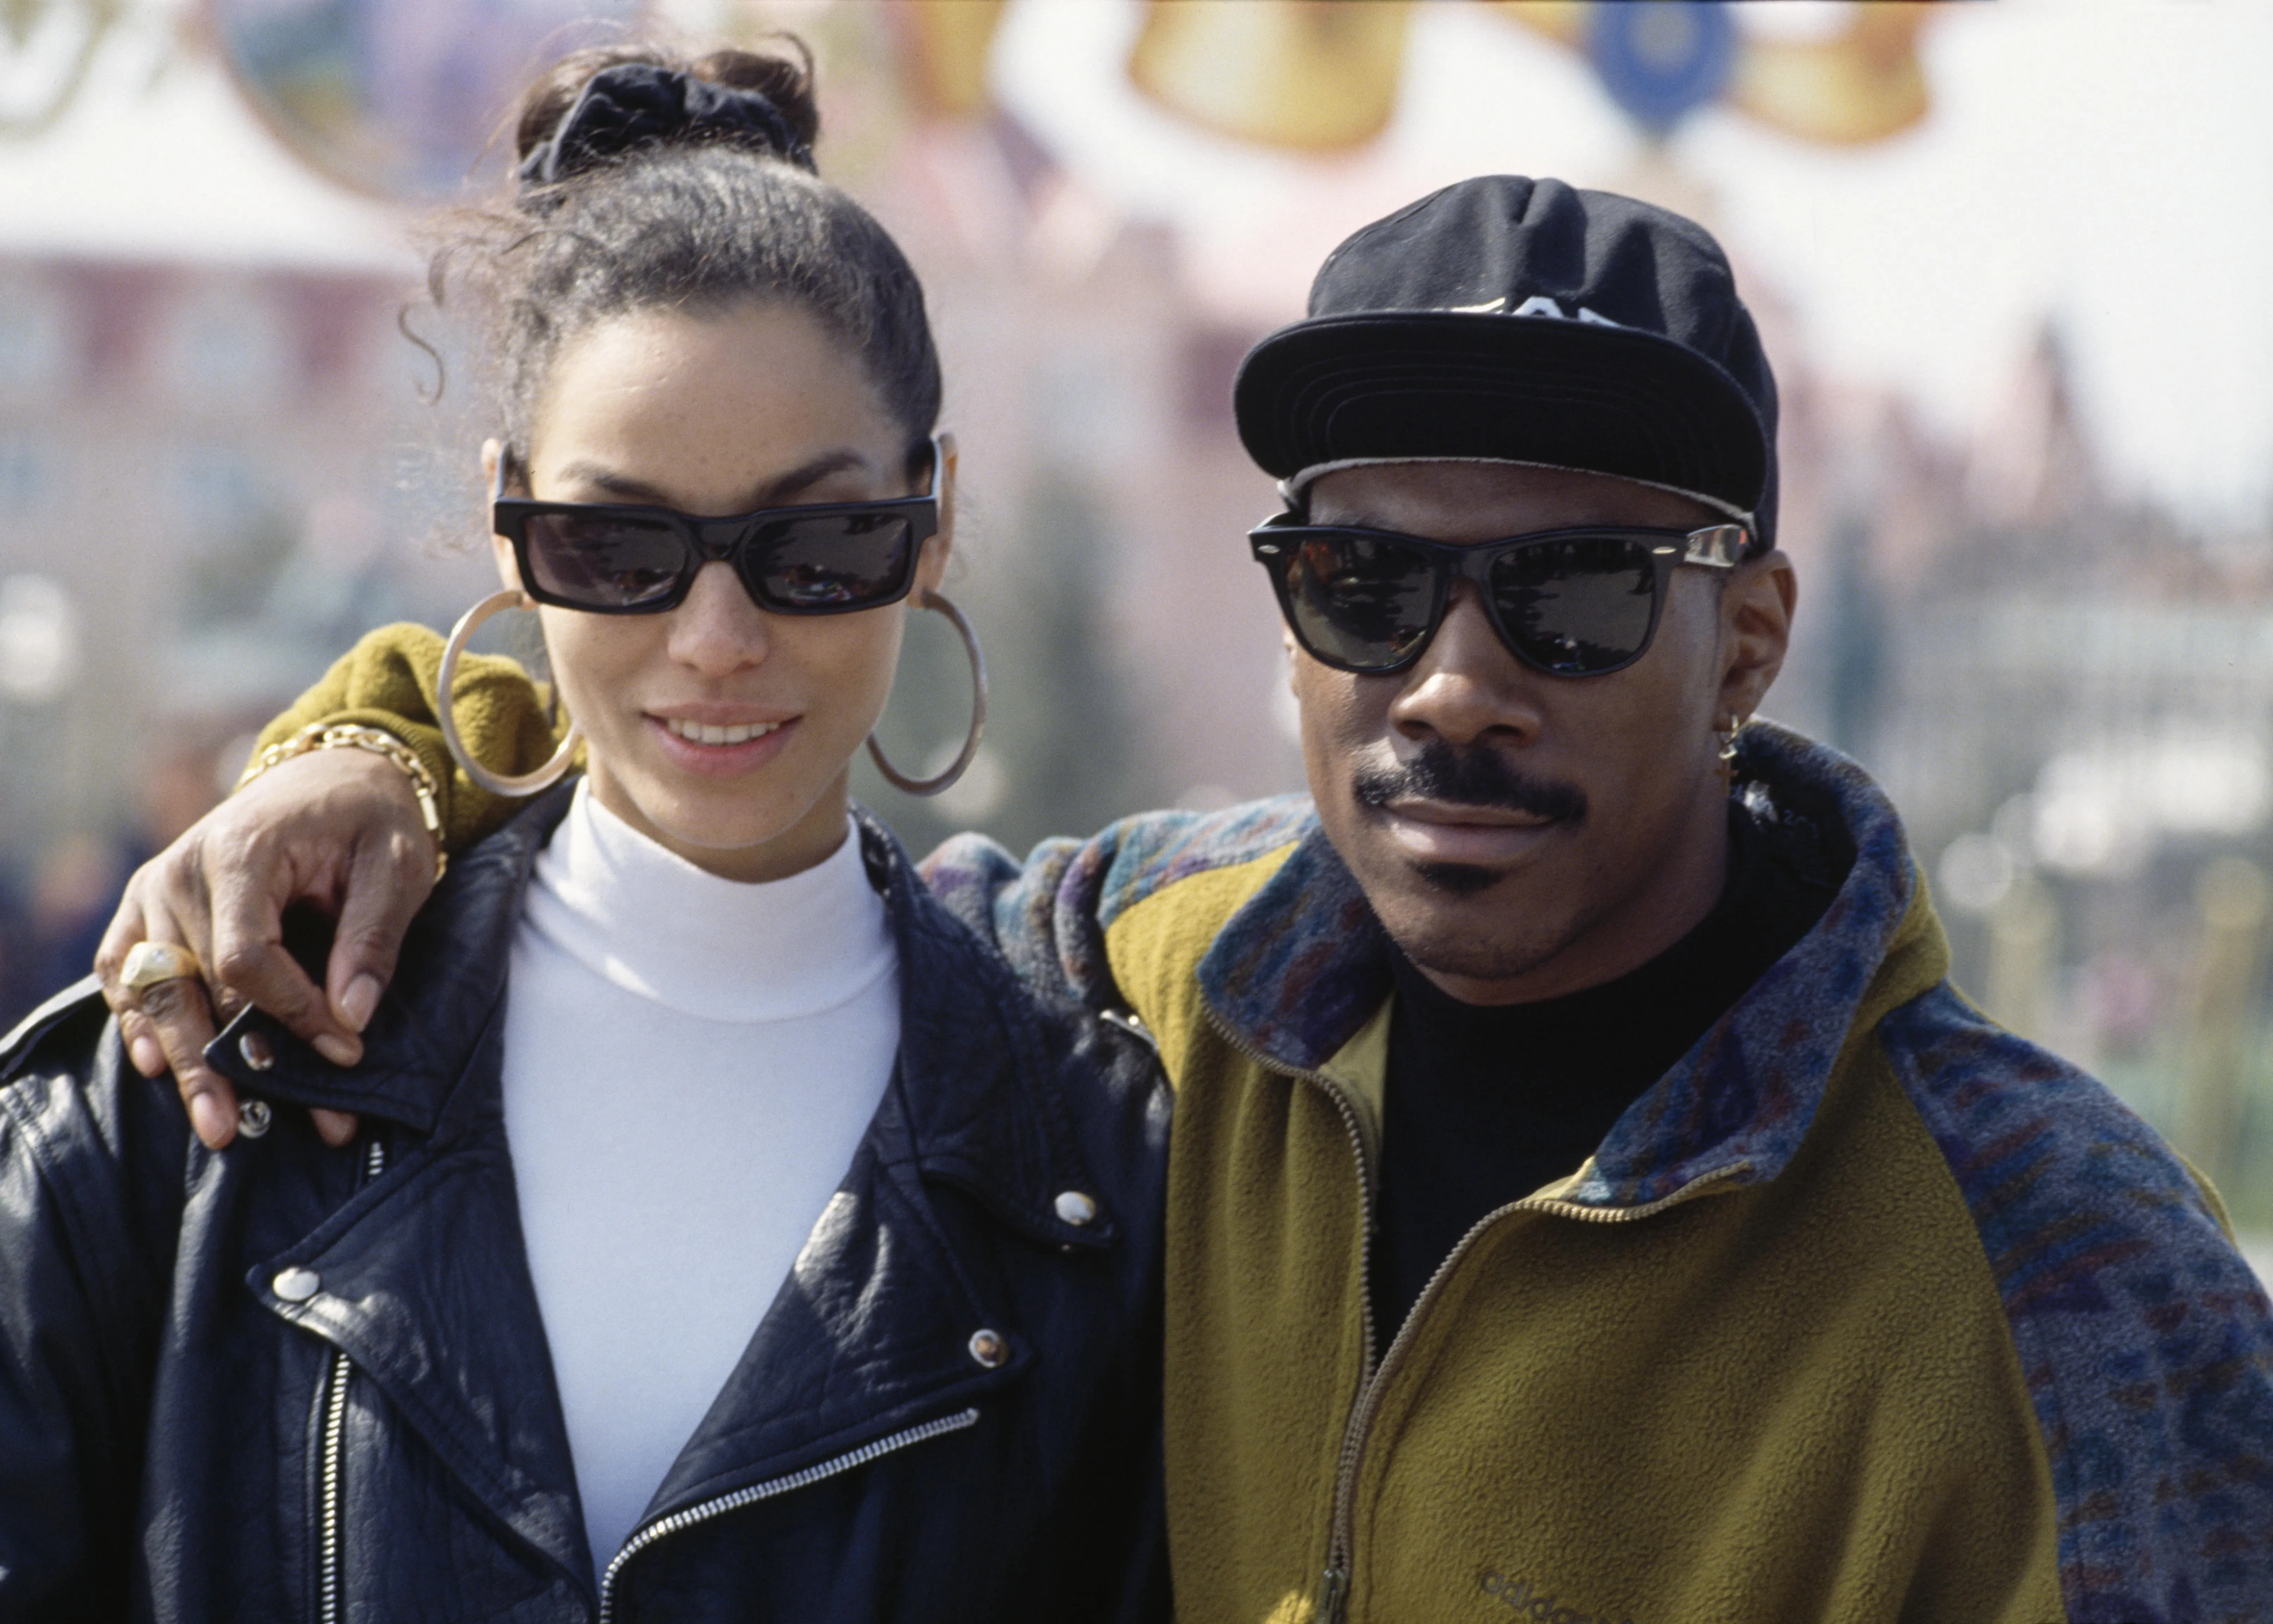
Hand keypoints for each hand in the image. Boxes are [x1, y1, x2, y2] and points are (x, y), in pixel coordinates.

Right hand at [94, 747, 440, 1148]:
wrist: (330, 776)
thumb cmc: (369, 819)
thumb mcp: (397, 864)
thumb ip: (373, 937)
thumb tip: (352, 1017)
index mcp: (243, 851)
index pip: (247, 956)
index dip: (291, 1013)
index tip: (343, 1051)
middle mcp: (183, 871)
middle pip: (195, 985)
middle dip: (231, 1063)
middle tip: (245, 1130)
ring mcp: (155, 890)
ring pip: (156, 991)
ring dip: (182, 1060)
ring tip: (214, 1124)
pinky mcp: (148, 907)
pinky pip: (125, 972)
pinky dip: (140, 1019)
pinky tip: (157, 1065)